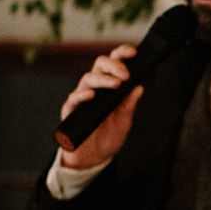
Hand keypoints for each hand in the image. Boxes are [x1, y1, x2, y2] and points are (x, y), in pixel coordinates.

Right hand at [59, 44, 143, 169]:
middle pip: (100, 65)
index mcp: (110, 84)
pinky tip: (91, 96)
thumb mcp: (124, 121)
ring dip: (102, 80)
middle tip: (125, 74)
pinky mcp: (71, 109)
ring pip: (88, 78)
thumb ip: (129, 105)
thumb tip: (139, 87)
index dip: (122, 54)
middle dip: (113, 65)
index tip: (134, 53)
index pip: (114, 63)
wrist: (95, 156)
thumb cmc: (110, 135)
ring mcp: (82, 97)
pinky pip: (74, 98)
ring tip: (115, 84)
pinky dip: (82, 95)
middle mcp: (95, 86)